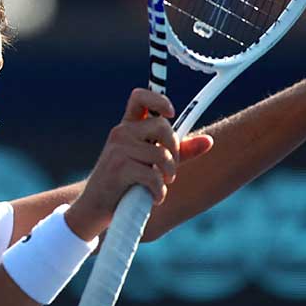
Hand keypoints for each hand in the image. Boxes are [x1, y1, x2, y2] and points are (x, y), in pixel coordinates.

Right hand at [65, 88, 212, 240]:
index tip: (171, 114)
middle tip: (170, 169)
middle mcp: (121, 133)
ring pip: (161, 154)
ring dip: (169, 175)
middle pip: (161, 126)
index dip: (159, 99)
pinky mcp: (119, 168)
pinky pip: (152, 176)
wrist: (95, 208)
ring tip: (162, 186)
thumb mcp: (152, 163)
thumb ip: (179, 151)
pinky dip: (159, 191)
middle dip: (174, 150)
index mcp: (128, 127)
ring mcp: (118, 149)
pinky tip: (154, 197)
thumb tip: (209, 141)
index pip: (140, 97)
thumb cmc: (125, 183)